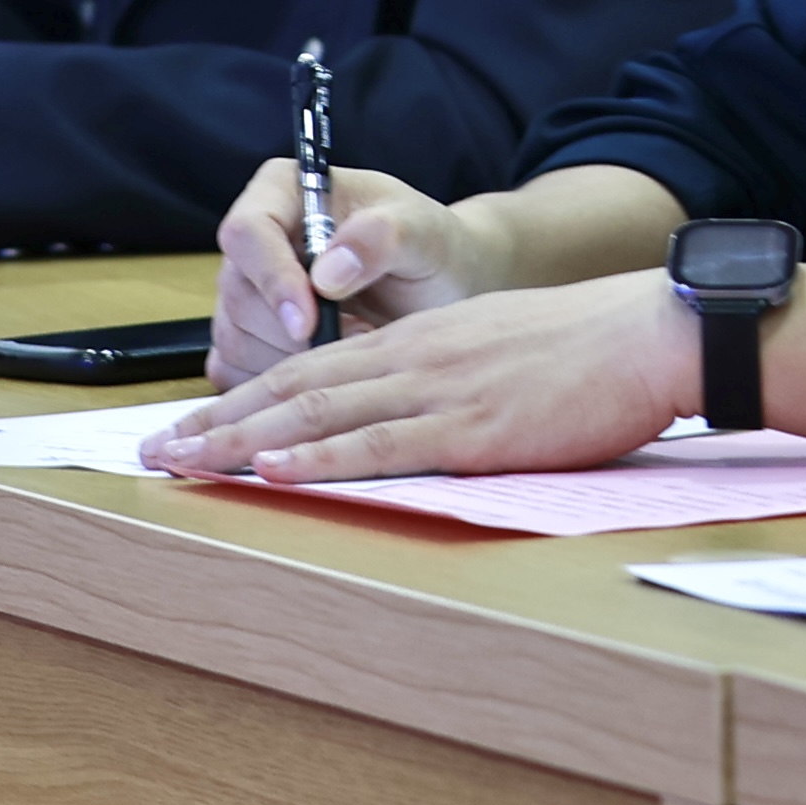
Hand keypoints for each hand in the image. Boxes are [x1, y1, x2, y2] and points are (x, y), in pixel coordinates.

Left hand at [146, 273, 699, 485]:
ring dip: (244, 442)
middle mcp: (414, 358)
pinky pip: (381, 446)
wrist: (650, 334)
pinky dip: (321, 460)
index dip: (246, 397)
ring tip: (185, 462)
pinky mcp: (472, 431)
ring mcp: (439, 393)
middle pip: (295, 389)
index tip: (195, 423)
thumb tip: (413, 411)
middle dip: (219, 420)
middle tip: (156, 450)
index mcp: (421, 340)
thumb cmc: (590, 349)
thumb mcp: (501, 346)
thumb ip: (450, 376)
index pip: (313, 368)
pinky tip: (275, 470)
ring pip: (320, 416)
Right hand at [200, 153, 484, 384]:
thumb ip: (381, 237)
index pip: (248, 232)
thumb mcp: (423, 232)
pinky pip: (239, 372)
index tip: (309, 321)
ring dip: (293, 362)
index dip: (272, 280)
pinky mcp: (246, 338)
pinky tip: (331, 372)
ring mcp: (245, 292)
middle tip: (356, 339)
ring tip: (355, 345)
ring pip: (235, 339)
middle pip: (237, 294)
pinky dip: (282, 387)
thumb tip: (327, 272)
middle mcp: (255, 240)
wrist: (441, 286)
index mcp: (284, 191)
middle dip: (291, 332)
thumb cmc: (430, 248)